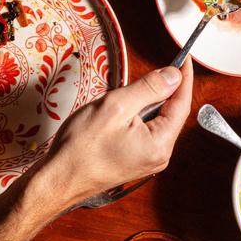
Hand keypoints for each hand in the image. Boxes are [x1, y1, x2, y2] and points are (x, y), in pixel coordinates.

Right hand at [35, 58, 192, 209]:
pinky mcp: (137, 159)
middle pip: (172, 111)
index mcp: (160, 144)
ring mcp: (149, 159)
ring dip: (147, 102)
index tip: (184, 58)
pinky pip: (147, 129)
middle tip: (149, 72)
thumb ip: (149, 88)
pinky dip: (139, 115)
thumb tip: (173, 75)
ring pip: (158, 119)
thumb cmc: (79, 150)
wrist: (56, 182)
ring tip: (124, 97)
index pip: (182, 102)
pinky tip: (121, 113)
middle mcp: (160, 155)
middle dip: (162, 89)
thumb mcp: (115, 106)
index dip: (184, 76)